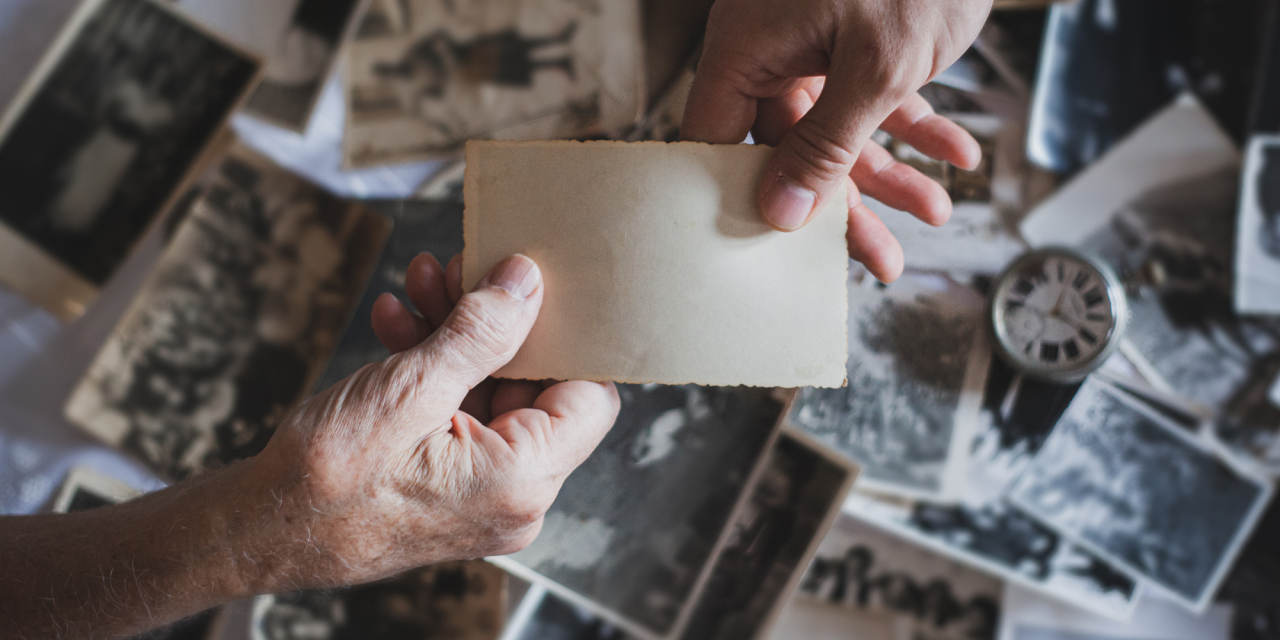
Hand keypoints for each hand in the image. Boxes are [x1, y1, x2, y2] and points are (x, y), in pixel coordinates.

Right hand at [249, 252, 619, 588]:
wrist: (260, 529)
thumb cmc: (326, 480)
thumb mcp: (410, 387)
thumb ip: (482, 332)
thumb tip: (527, 284)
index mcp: (522, 481)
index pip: (590, 397)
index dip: (567, 336)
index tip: (532, 287)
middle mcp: (514, 496)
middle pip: (536, 388)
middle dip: (496, 323)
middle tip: (459, 271)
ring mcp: (483, 493)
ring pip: (493, 393)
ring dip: (458, 334)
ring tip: (420, 283)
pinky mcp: (451, 484)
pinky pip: (462, 415)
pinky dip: (436, 369)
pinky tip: (397, 323)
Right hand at [682, 0, 991, 281]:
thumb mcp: (875, 70)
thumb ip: (826, 144)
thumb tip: (780, 213)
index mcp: (750, 50)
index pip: (715, 141)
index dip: (738, 198)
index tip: (771, 253)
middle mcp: (775, 51)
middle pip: (789, 149)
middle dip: (846, 203)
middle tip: (881, 260)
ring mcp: (818, 45)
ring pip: (841, 129)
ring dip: (893, 170)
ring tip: (937, 210)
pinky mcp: (862, 40)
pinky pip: (878, 97)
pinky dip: (918, 124)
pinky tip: (958, 152)